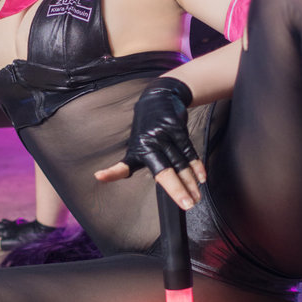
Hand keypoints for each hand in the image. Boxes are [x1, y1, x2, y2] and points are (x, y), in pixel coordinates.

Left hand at [94, 77, 205, 210]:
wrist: (159, 96)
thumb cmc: (148, 127)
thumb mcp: (140, 143)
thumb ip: (146, 163)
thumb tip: (161, 184)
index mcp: (136, 150)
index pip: (123, 166)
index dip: (112, 173)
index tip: (100, 176)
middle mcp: (148, 144)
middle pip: (163, 171)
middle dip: (176, 189)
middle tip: (186, 204)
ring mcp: (163, 136)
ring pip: (180, 164)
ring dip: (190, 183)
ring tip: (196, 198)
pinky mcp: (177, 129)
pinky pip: (189, 152)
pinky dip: (196, 166)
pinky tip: (202, 178)